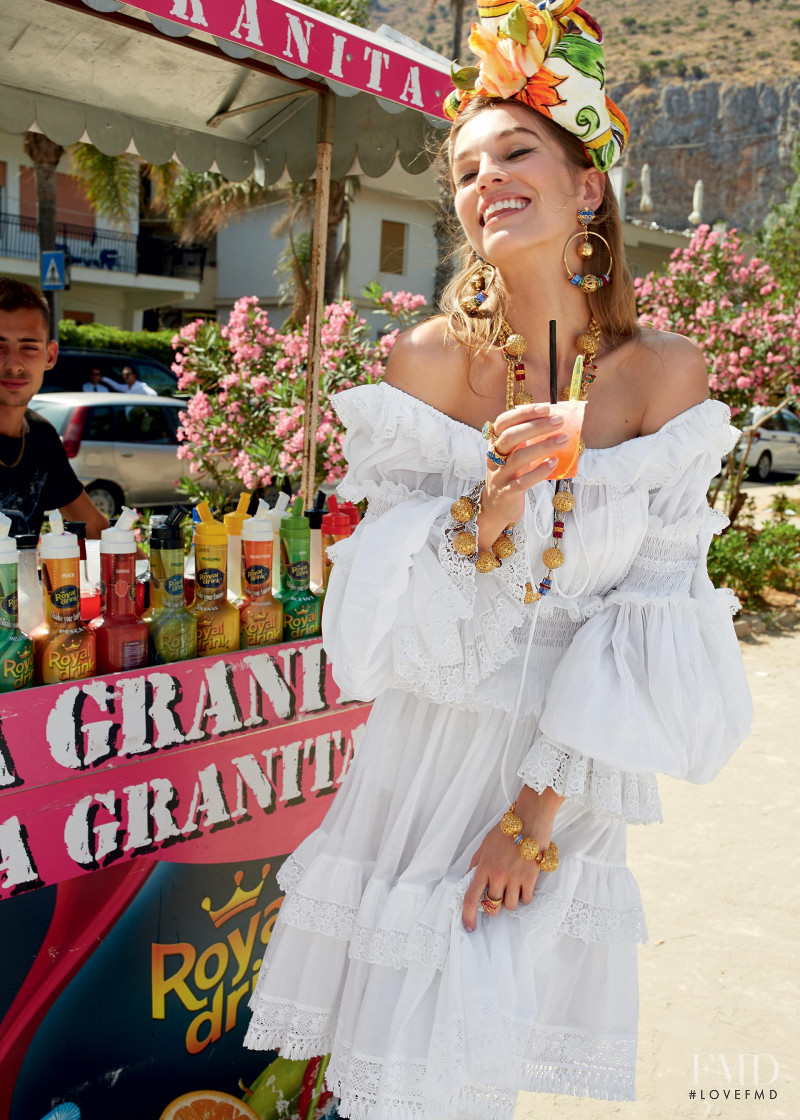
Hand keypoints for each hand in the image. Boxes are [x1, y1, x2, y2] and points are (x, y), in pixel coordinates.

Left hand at [461, 785, 564, 931]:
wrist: (530, 819)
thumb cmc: (506, 831)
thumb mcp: (485, 845)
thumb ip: (476, 863)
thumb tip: (468, 879)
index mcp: (483, 867)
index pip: (471, 897)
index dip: (468, 915)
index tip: (469, 927)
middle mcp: (497, 875)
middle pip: (492, 906)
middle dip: (494, 906)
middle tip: (499, 895)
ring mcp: (515, 878)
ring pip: (511, 906)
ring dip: (511, 900)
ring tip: (514, 886)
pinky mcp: (531, 878)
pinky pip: (526, 900)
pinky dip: (525, 895)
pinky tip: (525, 883)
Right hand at [479, 403, 568, 546]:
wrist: (496, 507)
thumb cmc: (511, 475)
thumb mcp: (514, 455)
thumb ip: (528, 440)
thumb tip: (556, 422)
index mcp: (495, 443)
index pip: (503, 422)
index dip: (523, 413)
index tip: (546, 408)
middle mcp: (494, 456)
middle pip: (511, 436)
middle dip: (536, 426)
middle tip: (559, 421)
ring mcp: (499, 475)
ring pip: (518, 457)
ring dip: (543, 446)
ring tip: (563, 439)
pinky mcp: (507, 492)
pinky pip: (523, 481)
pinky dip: (540, 471)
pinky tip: (554, 463)